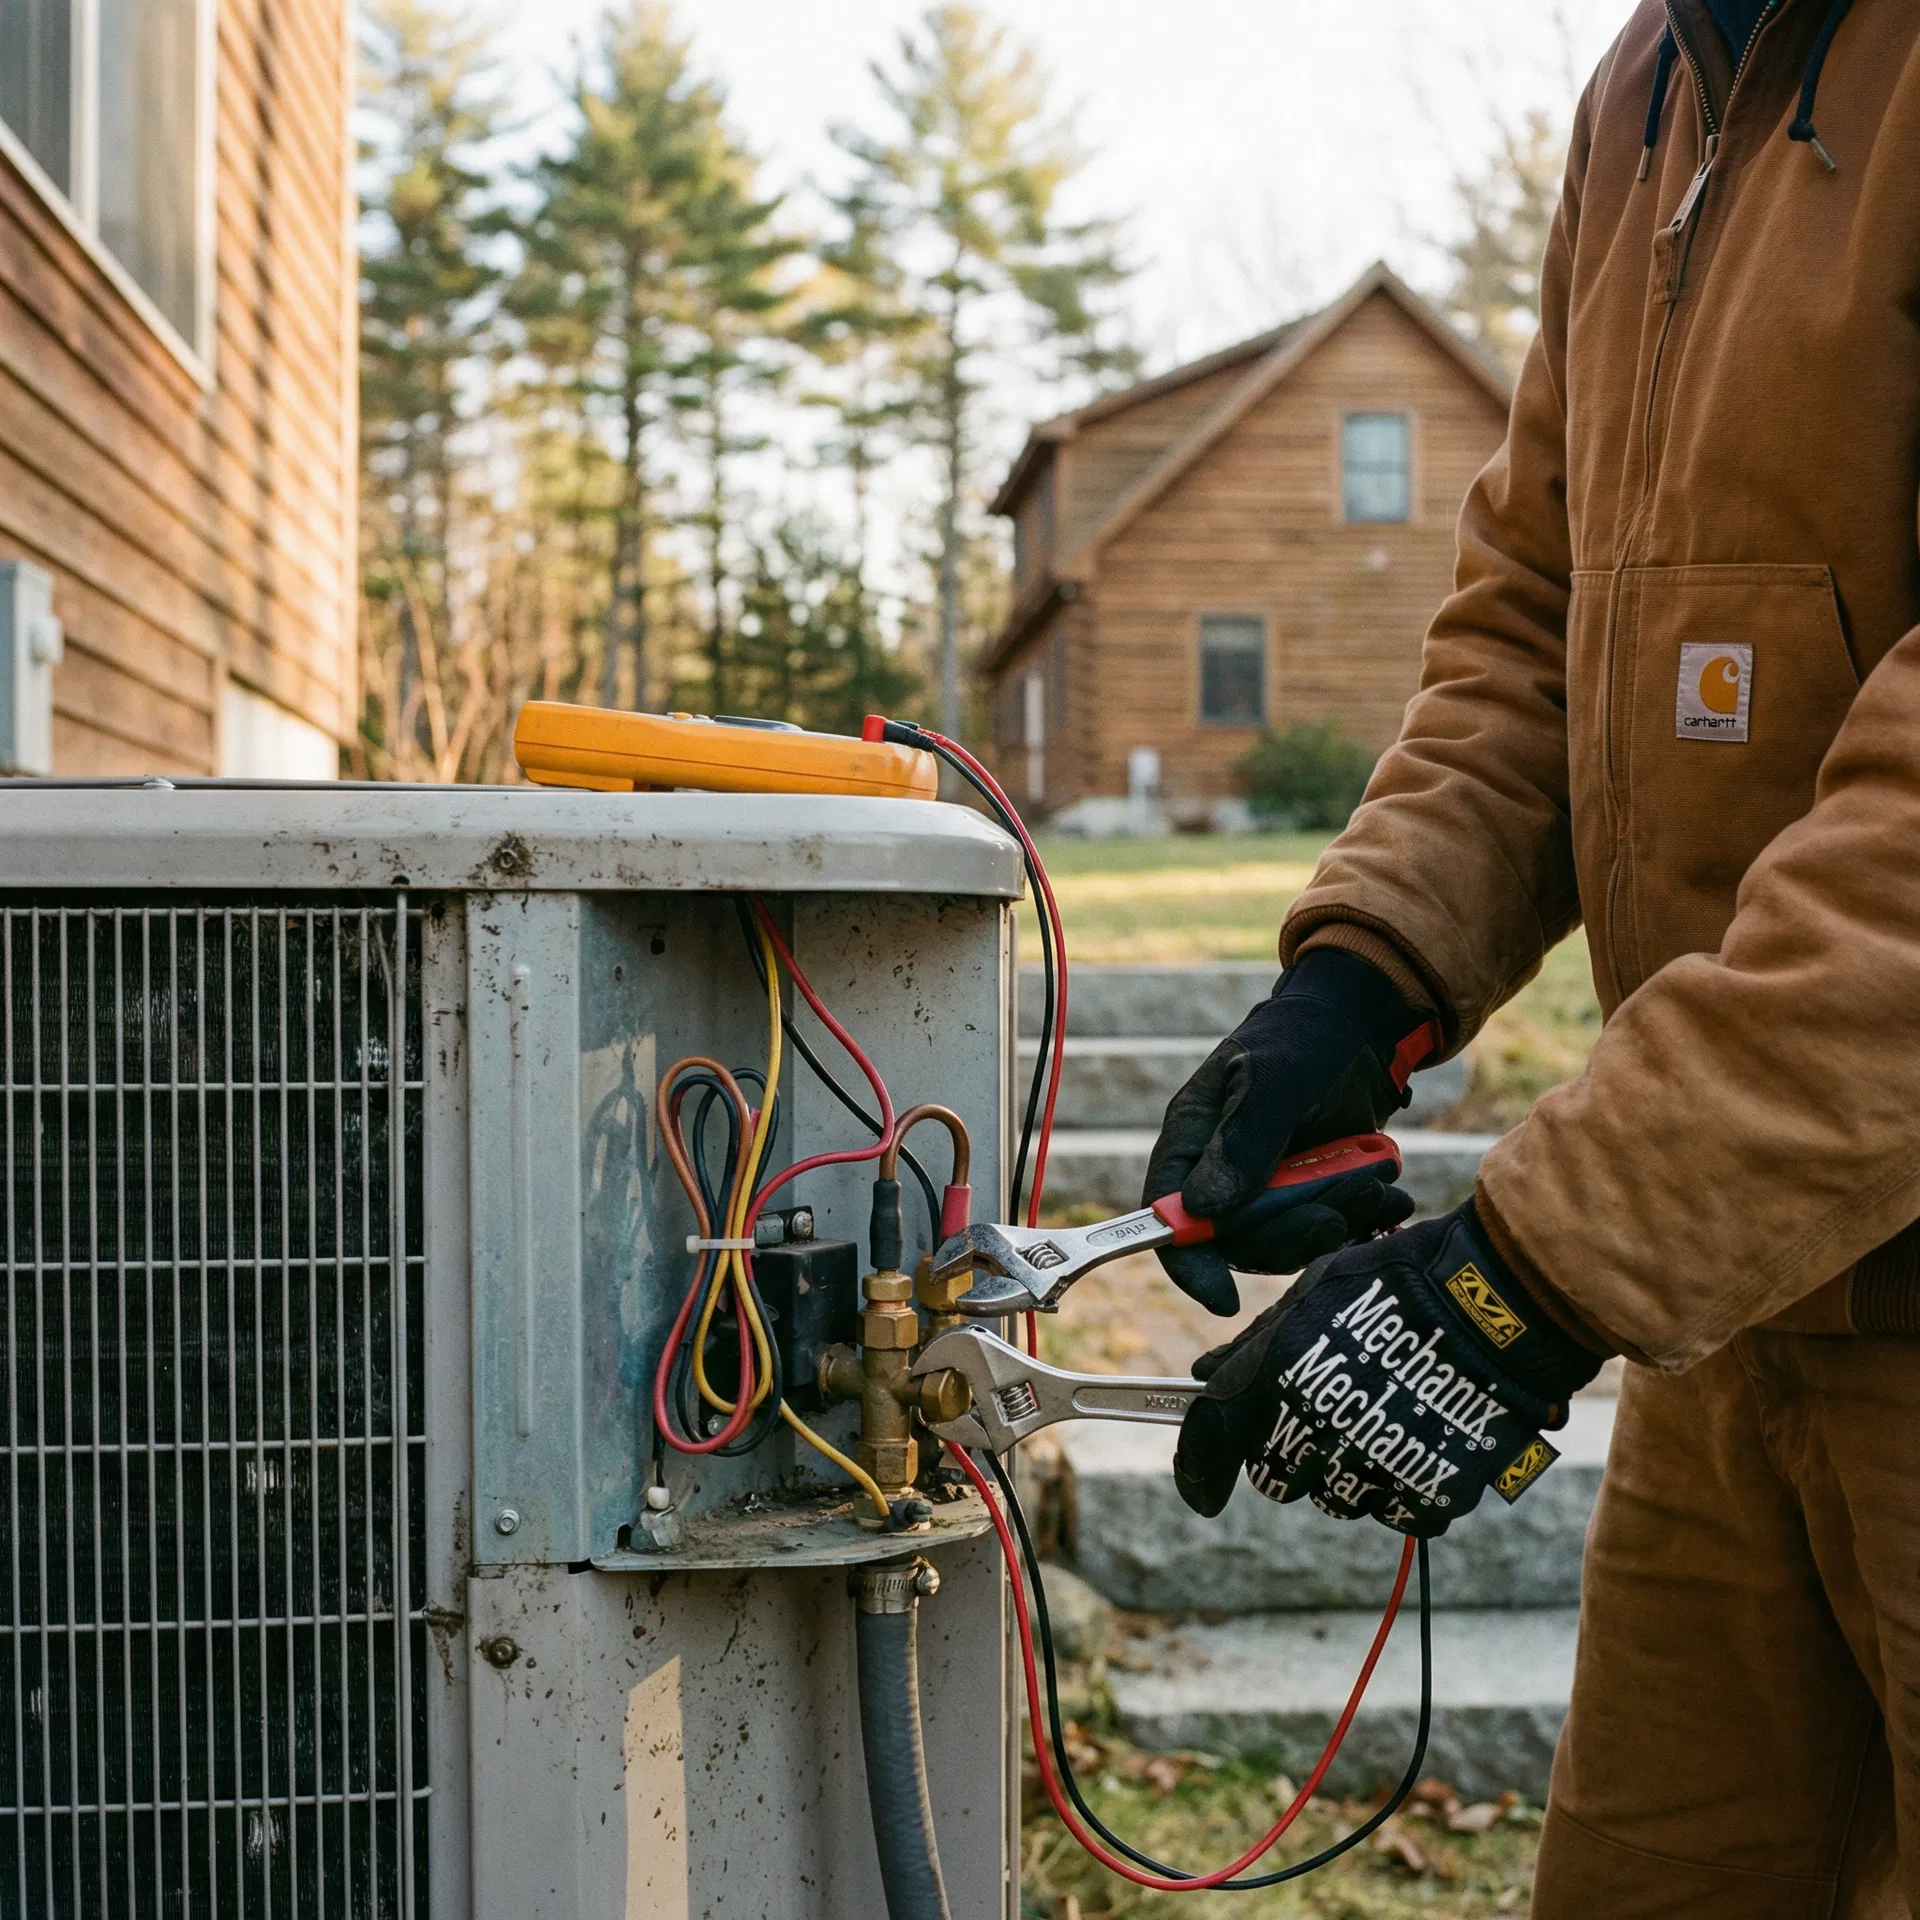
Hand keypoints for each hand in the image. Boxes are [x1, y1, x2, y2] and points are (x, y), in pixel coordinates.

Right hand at [1143, 948, 1439, 1312]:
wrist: (1365, 1029)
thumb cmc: (1308, 1041)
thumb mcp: (1276, 1084)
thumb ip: (1243, 1143)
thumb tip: (1203, 1211)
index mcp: (1192, 1137)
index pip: (1167, 1214)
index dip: (1187, 1262)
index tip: (1222, 1298)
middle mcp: (1219, 1169)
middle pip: (1233, 1240)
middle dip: (1291, 1232)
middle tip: (1344, 1205)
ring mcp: (1264, 1186)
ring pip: (1283, 1242)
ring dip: (1333, 1221)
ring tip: (1375, 1183)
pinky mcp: (1306, 1195)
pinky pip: (1320, 1233)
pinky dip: (1357, 1221)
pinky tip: (1387, 1192)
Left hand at [1172, 1200, 1600, 1535]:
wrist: (1494, 1306)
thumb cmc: (1393, 1287)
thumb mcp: (1310, 1298)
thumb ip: (1251, 1350)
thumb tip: (1202, 1378)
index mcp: (1278, 1380)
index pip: (1211, 1447)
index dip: (1197, 1472)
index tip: (1200, 1489)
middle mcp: (1319, 1434)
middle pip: (1277, 1479)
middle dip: (1287, 1454)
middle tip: (1323, 1413)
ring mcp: (1377, 1471)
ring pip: (1335, 1499)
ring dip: (1344, 1469)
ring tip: (1382, 1412)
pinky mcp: (1429, 1497)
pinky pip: (1395, 1510)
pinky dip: (1400, 1484)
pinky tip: (1419, 1434)